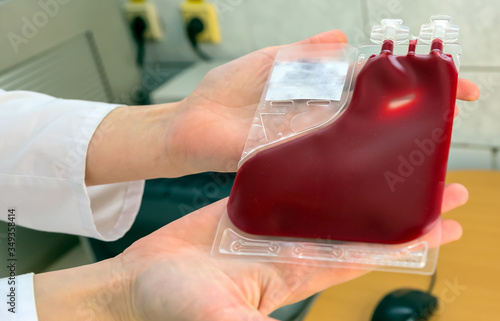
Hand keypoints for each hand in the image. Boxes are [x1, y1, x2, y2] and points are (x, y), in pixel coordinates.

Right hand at [112, 183, 466, 320]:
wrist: (137, 284)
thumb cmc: (172, 305)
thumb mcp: (222, 319)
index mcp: (295, 272)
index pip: (367, 254)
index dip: (411, 241)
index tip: (449, 223)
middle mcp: (291, 247)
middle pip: (360, 221)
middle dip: (402, 205)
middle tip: (442, 179)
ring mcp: (270, 225)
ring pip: (328, 198)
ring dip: (362, 180)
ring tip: (392, 155)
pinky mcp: (247, 206)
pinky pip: (286, 182)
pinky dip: (311, 168)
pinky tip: (328, 148)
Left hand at [164, 31, 479, 174]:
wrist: (187, 129)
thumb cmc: (220, 94)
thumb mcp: (263, 63)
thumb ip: (300, 53)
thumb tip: (341, 36)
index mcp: (314, 88)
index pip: (371, 78)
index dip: (408, 76)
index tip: (446, 77)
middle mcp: (319, 117)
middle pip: (373, 112)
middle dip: (414, 110)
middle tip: (454, 112)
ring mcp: (309, 142)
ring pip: (356, 141)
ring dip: (391, 143)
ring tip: (430, 146)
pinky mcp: (292, 164)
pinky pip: (326, 166)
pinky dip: (352, 169)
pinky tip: (380, 173)